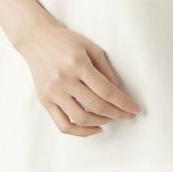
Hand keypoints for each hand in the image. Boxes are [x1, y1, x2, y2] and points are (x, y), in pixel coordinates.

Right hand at [16, 20, 141, 135]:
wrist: (36, 40)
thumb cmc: (66, 41)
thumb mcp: (91, 47)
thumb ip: (106, 69)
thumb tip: (117, 92)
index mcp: (78, 64)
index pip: (106, 90)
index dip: (124, 103)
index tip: (135, 109)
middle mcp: (64, 80)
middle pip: (96, 106)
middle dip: (117, 114)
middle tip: (128, 115)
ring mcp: (53, 92)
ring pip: (81, 118)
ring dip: (102, 122)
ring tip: (112, 118)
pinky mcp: (45, 101)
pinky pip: (63, 125)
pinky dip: (81, 132)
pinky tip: (95, 128)